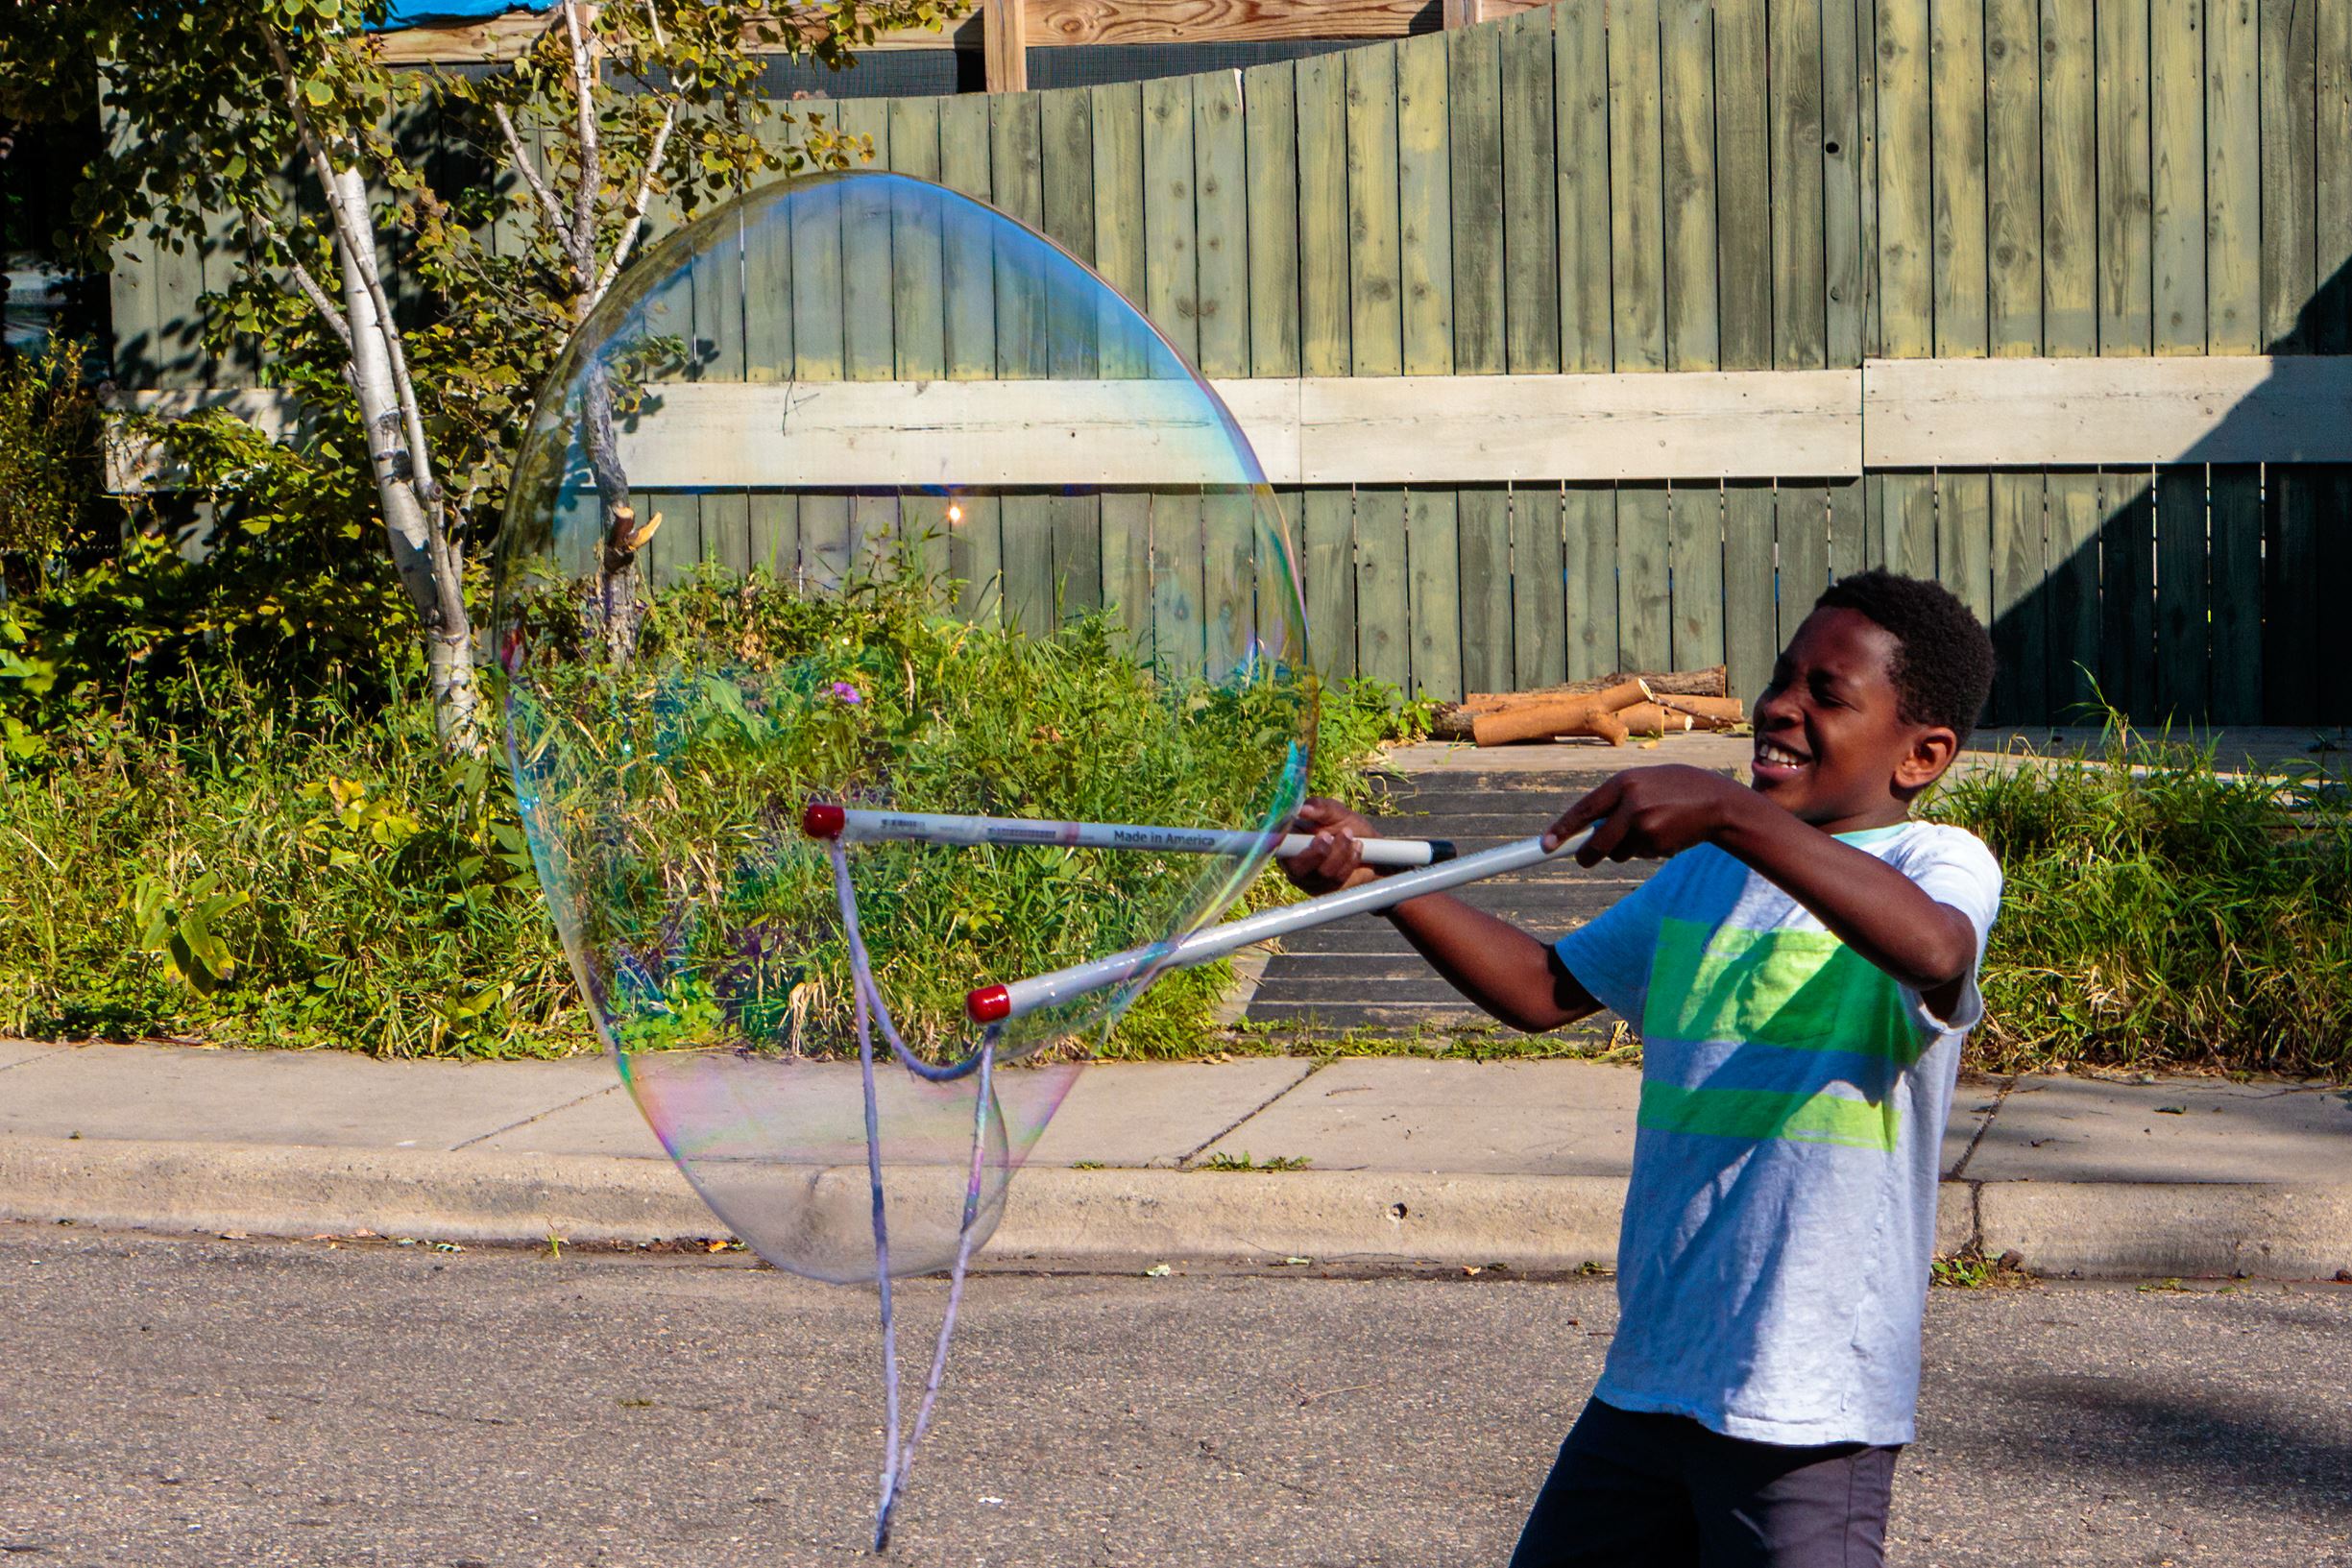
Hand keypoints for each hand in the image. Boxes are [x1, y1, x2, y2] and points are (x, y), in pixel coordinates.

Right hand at [1281, 797, 1383, 894]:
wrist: (1374, 848)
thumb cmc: (1347, 826)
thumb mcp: (1336, 812)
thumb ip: (1321, 807)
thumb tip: (1303, 809)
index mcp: (1289, 840)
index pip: (1275, 845)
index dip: (1282, 841)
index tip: (1301, 833)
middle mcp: (1294, 862)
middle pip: (1296, 868)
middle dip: (1317, 853)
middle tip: (1329, 836)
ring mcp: (1309, 880)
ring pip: (1321, 874)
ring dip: (1340, 852)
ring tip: (1351, 836)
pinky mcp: (1325, 891)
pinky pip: (1336, 880)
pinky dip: (1350, 861)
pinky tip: (1357, 849)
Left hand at [1542, 765, 1756, 865]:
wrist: (1718, 802)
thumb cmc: (1678, 788)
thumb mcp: (1645, 782)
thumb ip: (1618, 799)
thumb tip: (1586, 827)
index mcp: (1624, 781)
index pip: (1584, 809)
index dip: (1562, 829)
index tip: (1545, 845)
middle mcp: (1631, 802)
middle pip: (1597, 841)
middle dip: (1587, 855)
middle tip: (1582, 860)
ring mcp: (1645, 825)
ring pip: (1619, 851)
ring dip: (1626, 849)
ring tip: (1651, 828)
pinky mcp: (1658, 843)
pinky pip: (1640, 854)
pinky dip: (1647, 850)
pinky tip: (1666, 833)